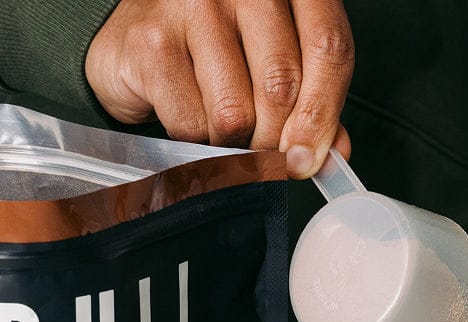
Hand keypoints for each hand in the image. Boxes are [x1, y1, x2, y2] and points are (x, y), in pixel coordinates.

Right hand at [85, 0, 353, 176]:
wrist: (136, 36)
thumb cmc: (215, 49)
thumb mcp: (274, 64)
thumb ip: (312, 102)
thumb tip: (331, 153)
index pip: (328, 48)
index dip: (323, 114)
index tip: (309, 159)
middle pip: (282, 87)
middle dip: (275, 141)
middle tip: (263, 156)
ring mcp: (194, 5)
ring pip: (235, 114)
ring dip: (232, 145)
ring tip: (222, 133)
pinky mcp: (153, 42)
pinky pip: (192, 125)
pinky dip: (196, 143)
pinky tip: (190, 121)